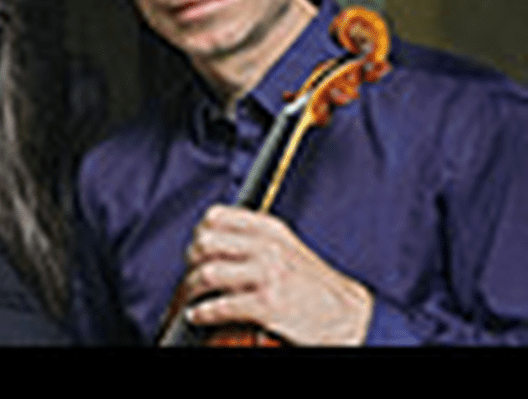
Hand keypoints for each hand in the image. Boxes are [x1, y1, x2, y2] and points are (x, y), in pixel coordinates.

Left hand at [179, 205, 373, 345]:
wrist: (347, 316)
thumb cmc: (314, 286)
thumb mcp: (286, 248)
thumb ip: (255, 239)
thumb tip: (213, 239)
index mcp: (269, 229)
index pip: (216, 217)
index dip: (199, 234)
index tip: (196, 249)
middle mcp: (267, 247)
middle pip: (204, 243)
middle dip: (191, 262)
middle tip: (190, 275)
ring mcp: (267, 275)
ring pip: (207, 274)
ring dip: (189, 290)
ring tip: (187, 299)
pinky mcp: (266, 305)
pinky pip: (219, 306)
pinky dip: (201, 313)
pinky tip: (197, 316)